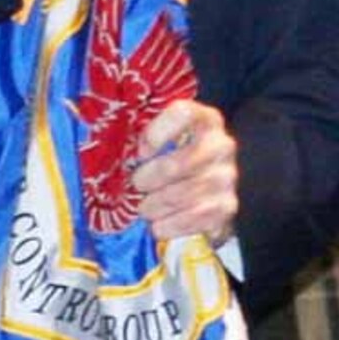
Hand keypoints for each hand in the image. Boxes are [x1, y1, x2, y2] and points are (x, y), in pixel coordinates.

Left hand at [131, 99, 237, 244]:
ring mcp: (227, 176)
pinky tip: (159, 226)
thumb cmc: (173, 163)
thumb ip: (143, 138)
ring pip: (182, 194)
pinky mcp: (227, 206)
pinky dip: (170, 225)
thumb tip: (110, 144)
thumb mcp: (161, 143)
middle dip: (148, 180)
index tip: (141, 153)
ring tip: (144, 209)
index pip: (183, 113)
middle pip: (177, 164)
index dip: (156, 133)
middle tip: (137, 187)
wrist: (206, 196)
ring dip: (155, 206)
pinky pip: (193, 218)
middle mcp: (221, 144)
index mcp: (204, 119)